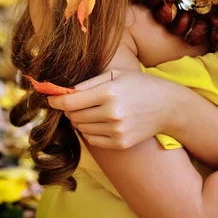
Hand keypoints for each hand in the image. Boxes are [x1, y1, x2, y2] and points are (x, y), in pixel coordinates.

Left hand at [47, 69, 174, 148]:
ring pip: (82, 128)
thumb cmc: (140, 85)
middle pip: (74, 116)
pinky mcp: (120, 143)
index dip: (56, 101)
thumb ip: (90, 82)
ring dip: (80, 119)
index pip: (71, 102)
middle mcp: (112, 113)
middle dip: (70, 109)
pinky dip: (90, 130)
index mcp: (110, 92)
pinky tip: (100, 120)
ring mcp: (116, 131)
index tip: (50, 99)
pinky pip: (92, 139)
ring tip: (93, 109)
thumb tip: (64, 91)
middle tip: (76, 102)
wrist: (167, 106)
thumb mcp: (117, 74)